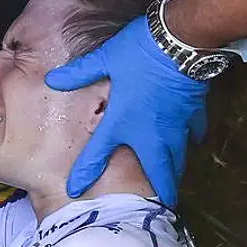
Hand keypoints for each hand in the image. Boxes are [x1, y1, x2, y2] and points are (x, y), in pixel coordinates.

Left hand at [45, 16, 208, 204]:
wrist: (180, 41)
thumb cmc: (138, 52)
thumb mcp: (104, 59)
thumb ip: (79, 73)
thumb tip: (52, 79)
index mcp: (121, 121)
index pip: (98, 153)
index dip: (85, 172)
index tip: (76, 190)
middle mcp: (149, 132)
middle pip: (155, 170)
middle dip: (159, 190)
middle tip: (161, 205)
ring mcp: (174, 126)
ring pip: (177, 158)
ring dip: (173, 172)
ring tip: (172, 183)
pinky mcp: (193, 114)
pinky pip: (192, 135)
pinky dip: (190, 142)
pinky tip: (190, 143)